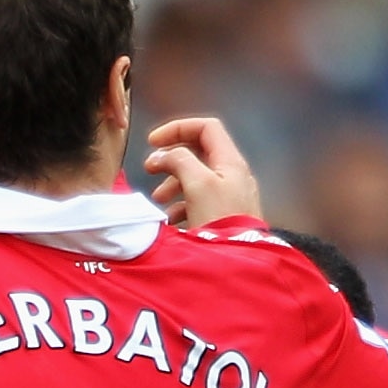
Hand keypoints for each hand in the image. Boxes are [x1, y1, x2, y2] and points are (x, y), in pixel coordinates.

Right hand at [141, 114, 264, 229]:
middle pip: (198, 152)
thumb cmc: (220, 218)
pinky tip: (171, 217)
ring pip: (196, 178)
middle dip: (171, 158)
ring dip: (173, 183)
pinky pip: (199, 201)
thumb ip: (179, 161)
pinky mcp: (224, 215)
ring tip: (157, 198)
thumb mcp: (197, 183)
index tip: (152, 142)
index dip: (177, 128)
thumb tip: (162, 155)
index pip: (206, 128)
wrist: (237, 260)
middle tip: (149, 168)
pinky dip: (181, 203)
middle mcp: (232, 174)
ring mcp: (229, 195)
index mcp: (229, 161)